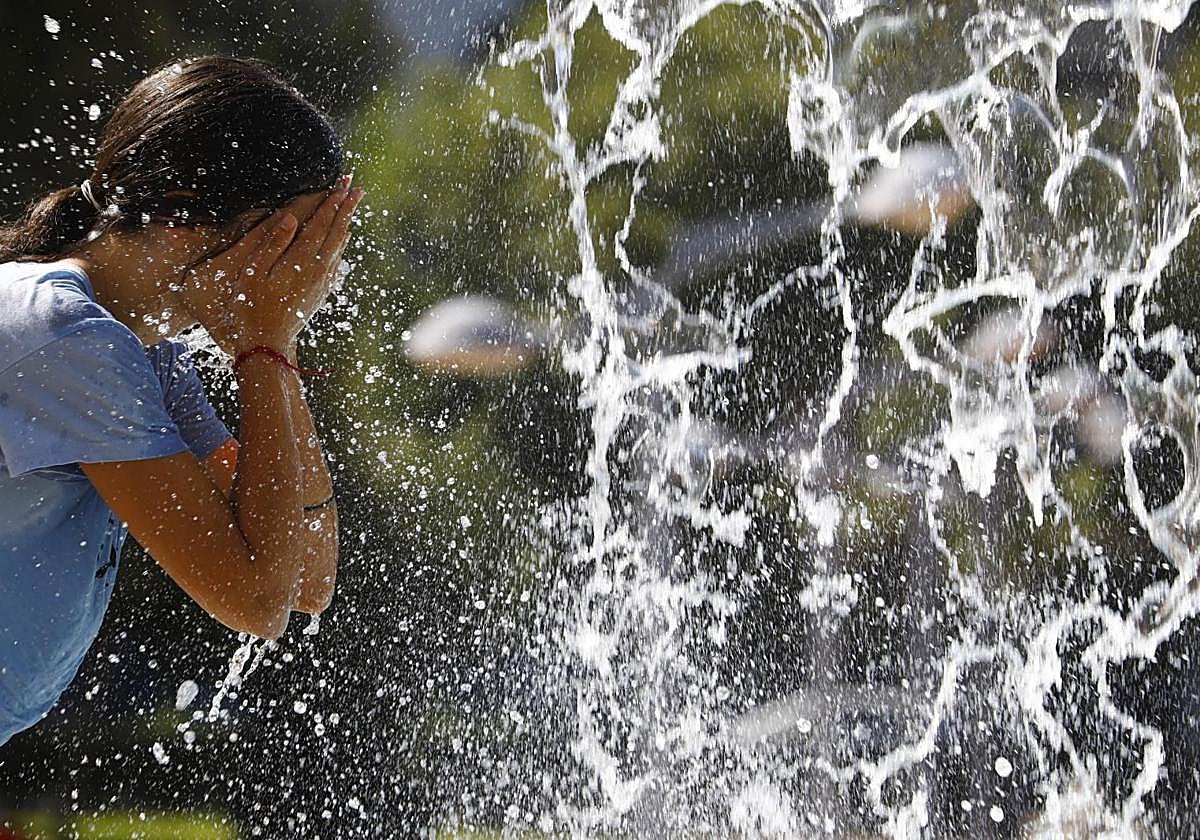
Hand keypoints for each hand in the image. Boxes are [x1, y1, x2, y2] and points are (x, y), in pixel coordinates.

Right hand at [182, 177, 363, 353]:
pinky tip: (340, 243)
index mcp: (301, 260)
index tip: (343, 185)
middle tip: (356, 188)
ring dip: (345, 224)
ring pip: (339, 246)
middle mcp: (317, 269)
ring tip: (351, 208)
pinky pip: (335, 262)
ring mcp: (321, 282)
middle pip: (337, 231)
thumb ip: (273, 244)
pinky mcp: (320, 292)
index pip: (322, 224)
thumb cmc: (252, 307)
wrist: (268, 344)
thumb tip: (290, 219)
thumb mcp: (254, 273)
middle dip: (346, 207)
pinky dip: (340, 246)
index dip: (332, 202)